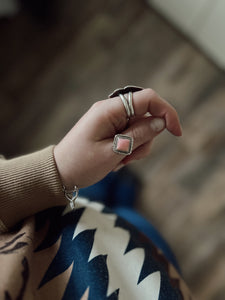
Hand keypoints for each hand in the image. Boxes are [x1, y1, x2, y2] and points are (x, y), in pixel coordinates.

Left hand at [54, 88, 181, 187]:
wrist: (60, 173)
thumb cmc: (81, 163)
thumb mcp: (113, 152)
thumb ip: (138, 135)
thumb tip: (161, 122)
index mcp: (109, 110)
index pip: (147, 99)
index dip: (166, 112)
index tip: (176, 132)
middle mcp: (111, 110)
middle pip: (146, 116)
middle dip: (146, 139)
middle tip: (129, 158)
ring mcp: (111, 120)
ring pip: (141, 128)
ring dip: (138, 147)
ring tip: (120, 162)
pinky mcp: (111, 129)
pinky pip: (131, 135)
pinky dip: (131, 149)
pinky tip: (117, 161)